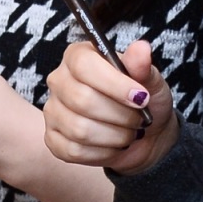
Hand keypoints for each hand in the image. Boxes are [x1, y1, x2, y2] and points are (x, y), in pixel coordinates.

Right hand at [43, 40, 175, 172]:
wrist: (143, 134)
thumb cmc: (143, 101)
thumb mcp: (150, 80)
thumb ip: (142, 66)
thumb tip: (142, 49)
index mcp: (78, 57)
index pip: (84, 66)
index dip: (114, 84)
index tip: (141, 97)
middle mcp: (59, 81)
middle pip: (81, 100)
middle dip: (119, 115)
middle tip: (139, 119)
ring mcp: (52, 111)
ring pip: (79, 129)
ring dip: (115, 136)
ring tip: (129, 132)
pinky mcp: (53, 139)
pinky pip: (74, 151)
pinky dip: (103, 153)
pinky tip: (114, 146)